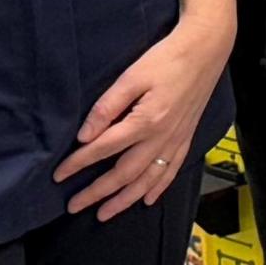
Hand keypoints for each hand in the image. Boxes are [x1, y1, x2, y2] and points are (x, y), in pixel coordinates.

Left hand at [55, 18, 231, 218]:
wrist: (206, 50)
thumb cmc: (166, 59)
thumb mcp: (131, 76)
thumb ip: (107, 107)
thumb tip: (85, 135)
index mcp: (145, 121)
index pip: (103, 149)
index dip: (78, 164)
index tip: (59, 176)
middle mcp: (161, 138)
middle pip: (124, 174)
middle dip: (98, 193)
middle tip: (74, 206)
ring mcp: (176, 141)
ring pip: (147, 180)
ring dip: (124, 200)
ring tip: (105, 213)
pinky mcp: (186, 138)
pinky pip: (171, 171)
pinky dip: (158, 188)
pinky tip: (147, 200)